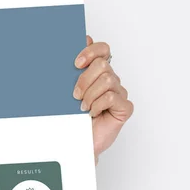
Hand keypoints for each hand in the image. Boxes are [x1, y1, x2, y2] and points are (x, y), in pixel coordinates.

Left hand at [73, 36, 133, 163]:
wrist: (75, 141)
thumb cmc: (70, 116)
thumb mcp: (64, 91)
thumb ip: (67, 72)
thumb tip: (64, 54)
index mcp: (96, 72)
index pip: (102, 49)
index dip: (90, 51)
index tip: (76, 64)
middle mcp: (110, 79)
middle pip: (102, 64)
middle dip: (84, 79)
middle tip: (75, 95)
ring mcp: (119, 93)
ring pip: (107, 80)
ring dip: (90, 95)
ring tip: (82, 107)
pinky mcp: (124, 107)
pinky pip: (112, 97)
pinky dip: (97, 105)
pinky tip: (92, 113)